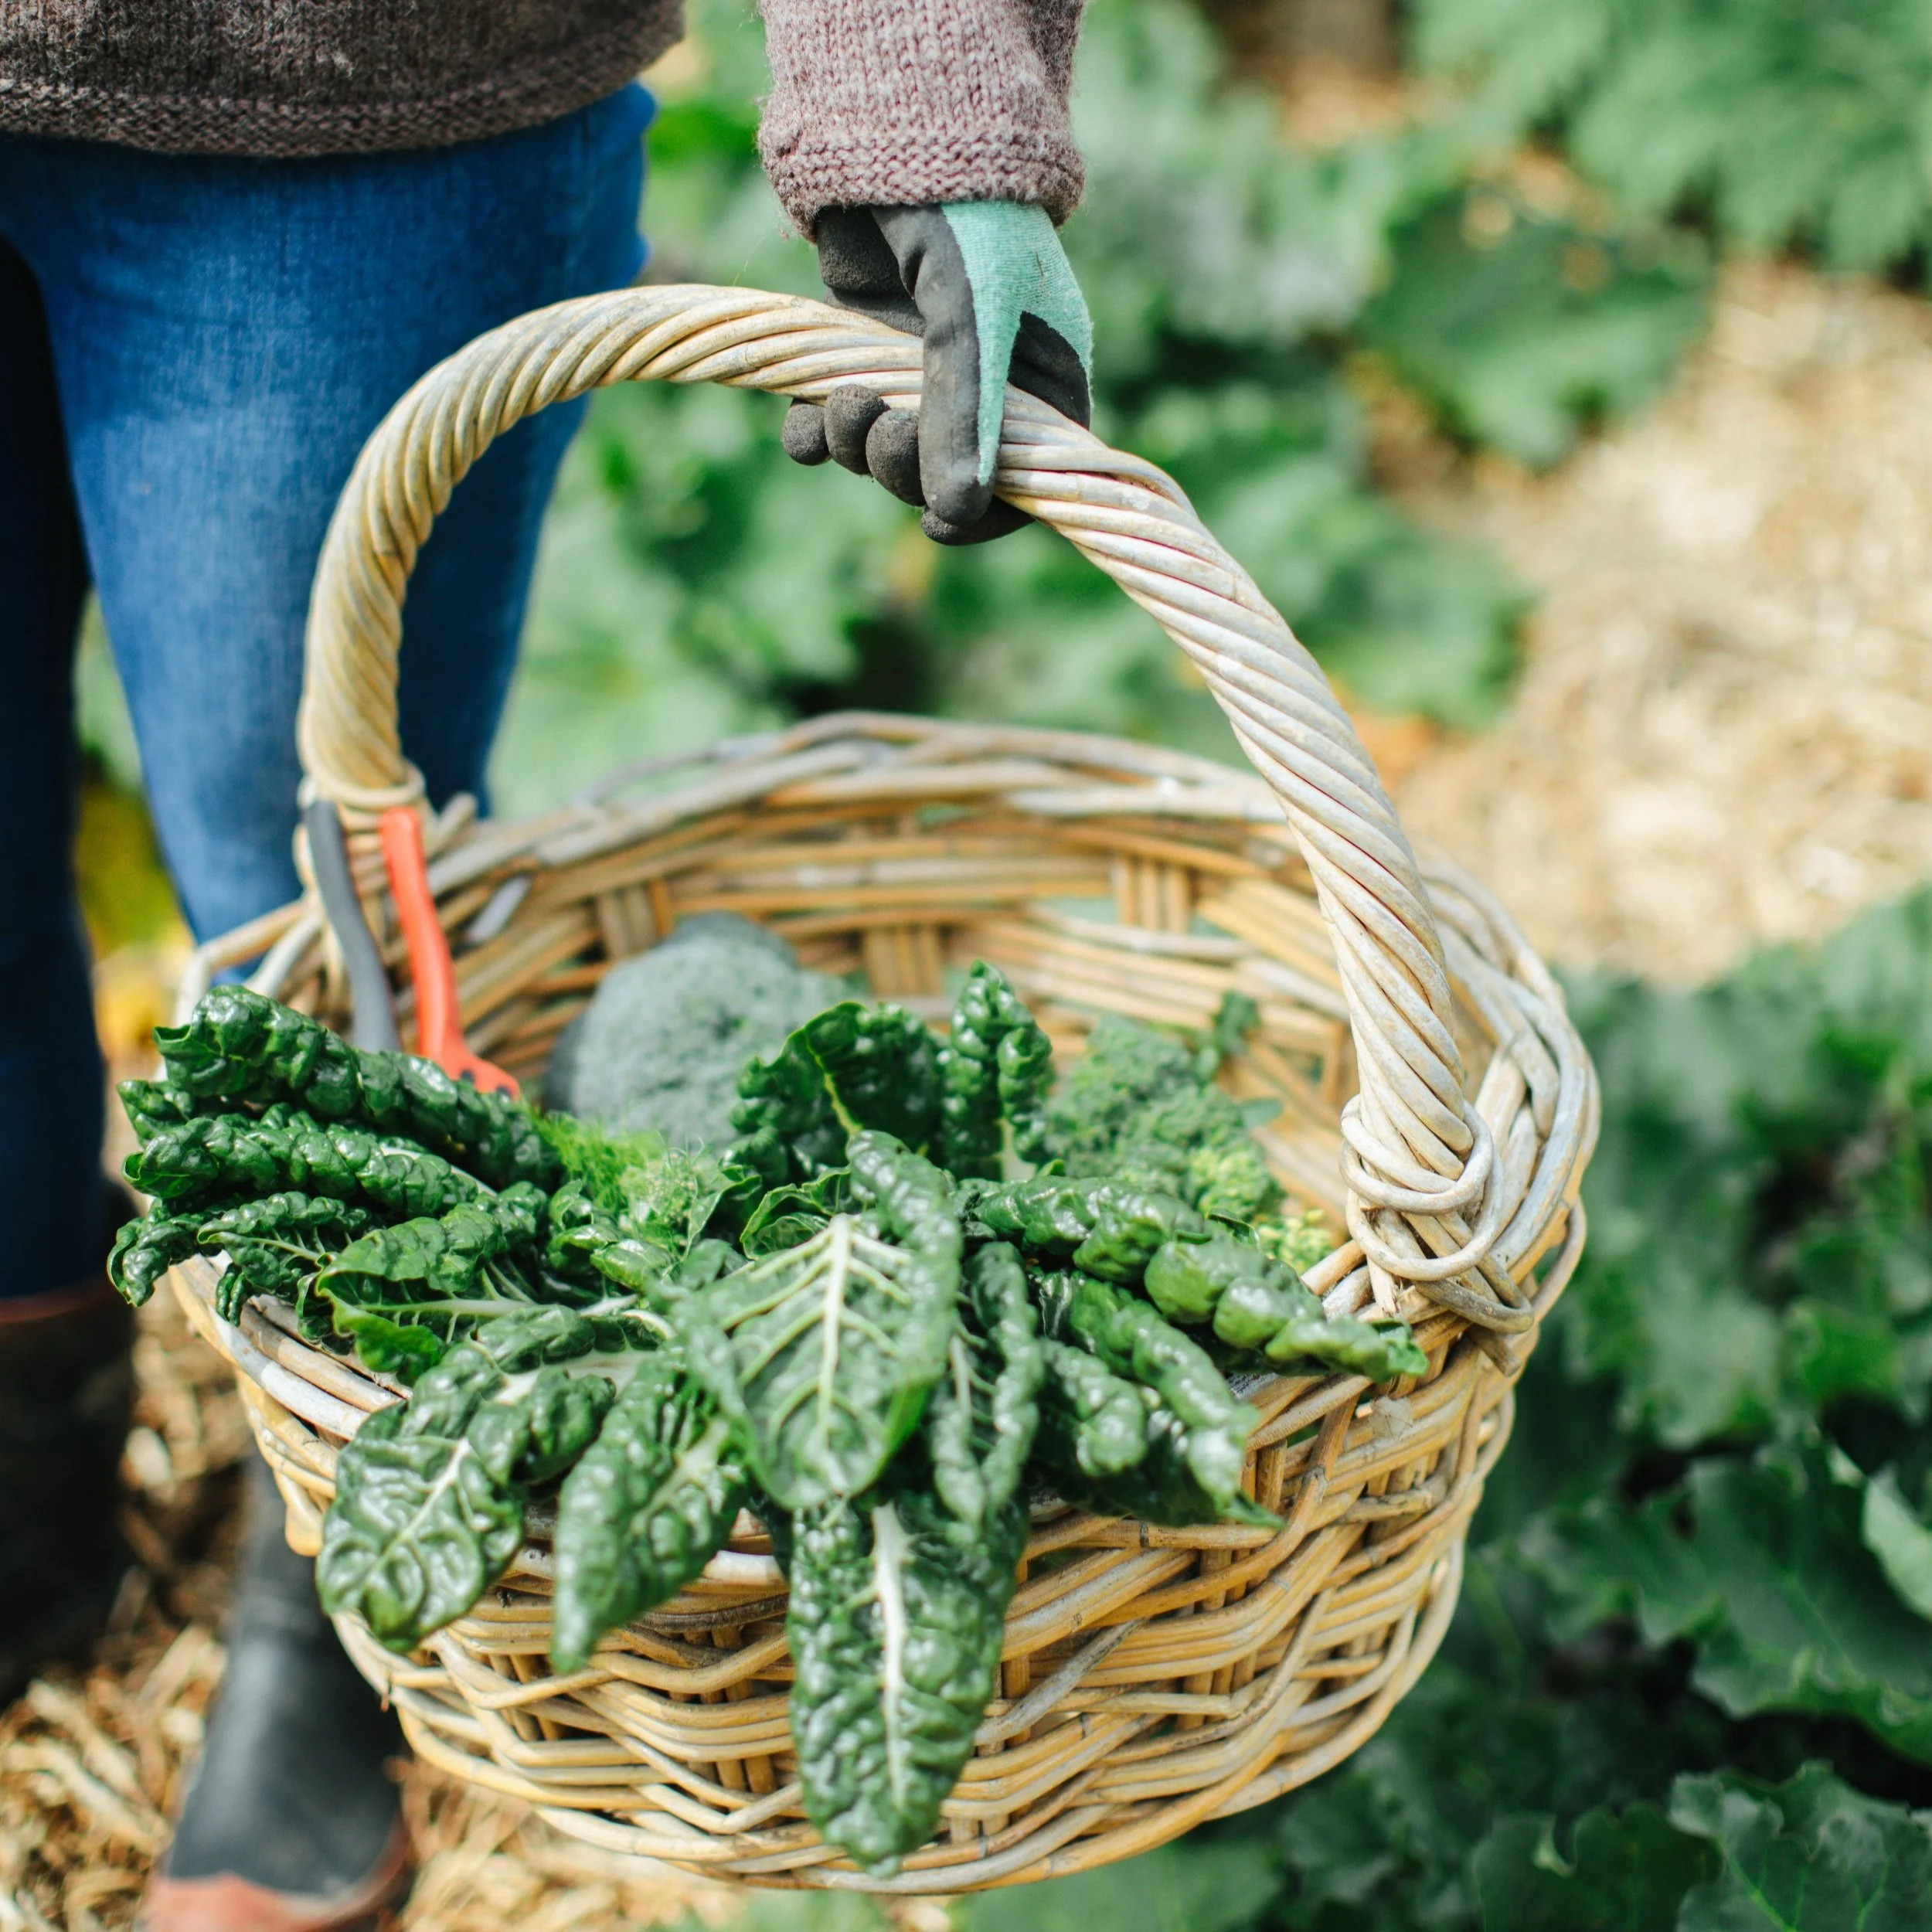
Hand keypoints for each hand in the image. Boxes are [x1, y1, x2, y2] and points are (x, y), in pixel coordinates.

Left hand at [784, 202, 1092, 544]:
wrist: (896, 136)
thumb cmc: (963, 223)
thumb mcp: (970, 322)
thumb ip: (963, 417)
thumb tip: (954, 515)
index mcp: (1040, 387)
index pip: (1025, 483)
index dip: (984, 516)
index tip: (941, 522)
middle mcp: (982, 392)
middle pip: (941, 480)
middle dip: (901, 469)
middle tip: (878, 428)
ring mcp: (916, 379)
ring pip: (880, 458)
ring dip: (853, 447)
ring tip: (841, 402)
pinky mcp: (857, 359)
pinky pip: (830, 431)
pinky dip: (812, 435)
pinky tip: (803, 418)